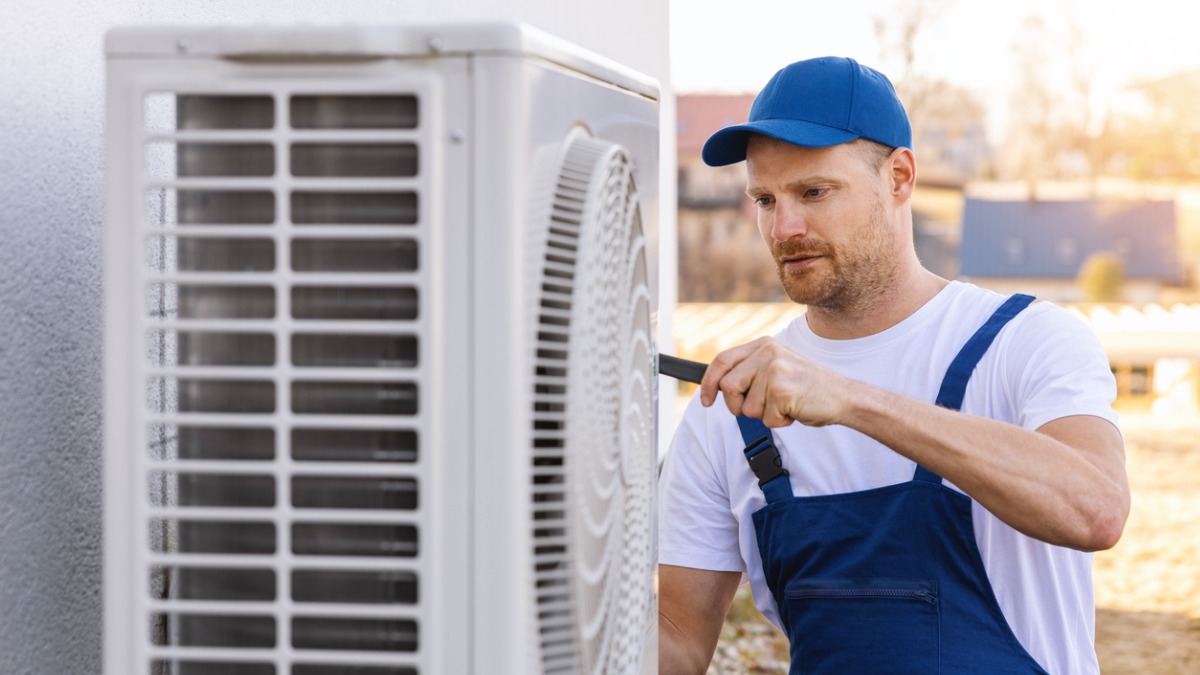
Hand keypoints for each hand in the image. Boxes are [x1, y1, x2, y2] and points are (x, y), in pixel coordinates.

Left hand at [699, 337, 854, 427]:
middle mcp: (767, 353)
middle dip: (738, 406)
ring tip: (785, 405)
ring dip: (764, 415)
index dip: (708, 383)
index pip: (722, 360)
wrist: (843, 396)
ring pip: (746, 407)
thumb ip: (750, 371)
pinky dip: (779, 422)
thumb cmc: (807, 388)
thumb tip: (717, 386)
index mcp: (763, 345)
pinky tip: (794, 410)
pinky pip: (766, 418)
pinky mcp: (782, 389)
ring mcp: (774, 369)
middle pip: (728, 387)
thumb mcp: (776, 368)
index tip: (706, 401)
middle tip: (762, 408)